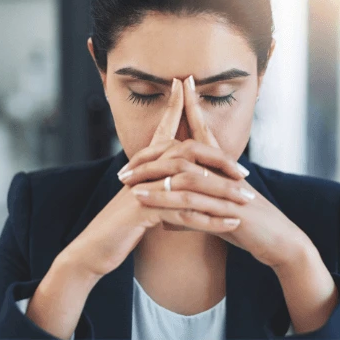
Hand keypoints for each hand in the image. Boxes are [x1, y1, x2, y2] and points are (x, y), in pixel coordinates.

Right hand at [62, 79, 243, 278]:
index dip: (176, 110)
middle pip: (187, 154)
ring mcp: (143, 188)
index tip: (189, 90)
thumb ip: (158, 185)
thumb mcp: (140, 200)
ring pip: (191, 183)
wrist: (93, 250)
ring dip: (223, 193)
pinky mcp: (143, 210)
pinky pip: (184, 212)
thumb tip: (176, 177)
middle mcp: (143, 171)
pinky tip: (232, 224)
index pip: (163, 131)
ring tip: (247, 201)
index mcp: (143, 166)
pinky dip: (211, 220)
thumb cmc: (119, 227)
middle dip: (220, 162)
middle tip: (246, 174)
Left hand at [120, 75, 313, 269]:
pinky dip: (164, 199)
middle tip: (124, 167)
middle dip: (152, 156)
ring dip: (151, 177)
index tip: (182, 84)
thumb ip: (192, 214)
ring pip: (182, 174)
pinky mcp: (225, 208)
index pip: (203, 132)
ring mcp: (225, 188)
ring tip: (125, 183)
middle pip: (183, 151)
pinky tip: (145, 201)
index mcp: (223, 168)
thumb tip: (166, 222)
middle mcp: (224, 172)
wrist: (278, 240)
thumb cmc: (250, 228)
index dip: (193, 108)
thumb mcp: (216, 218)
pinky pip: (189, 200)